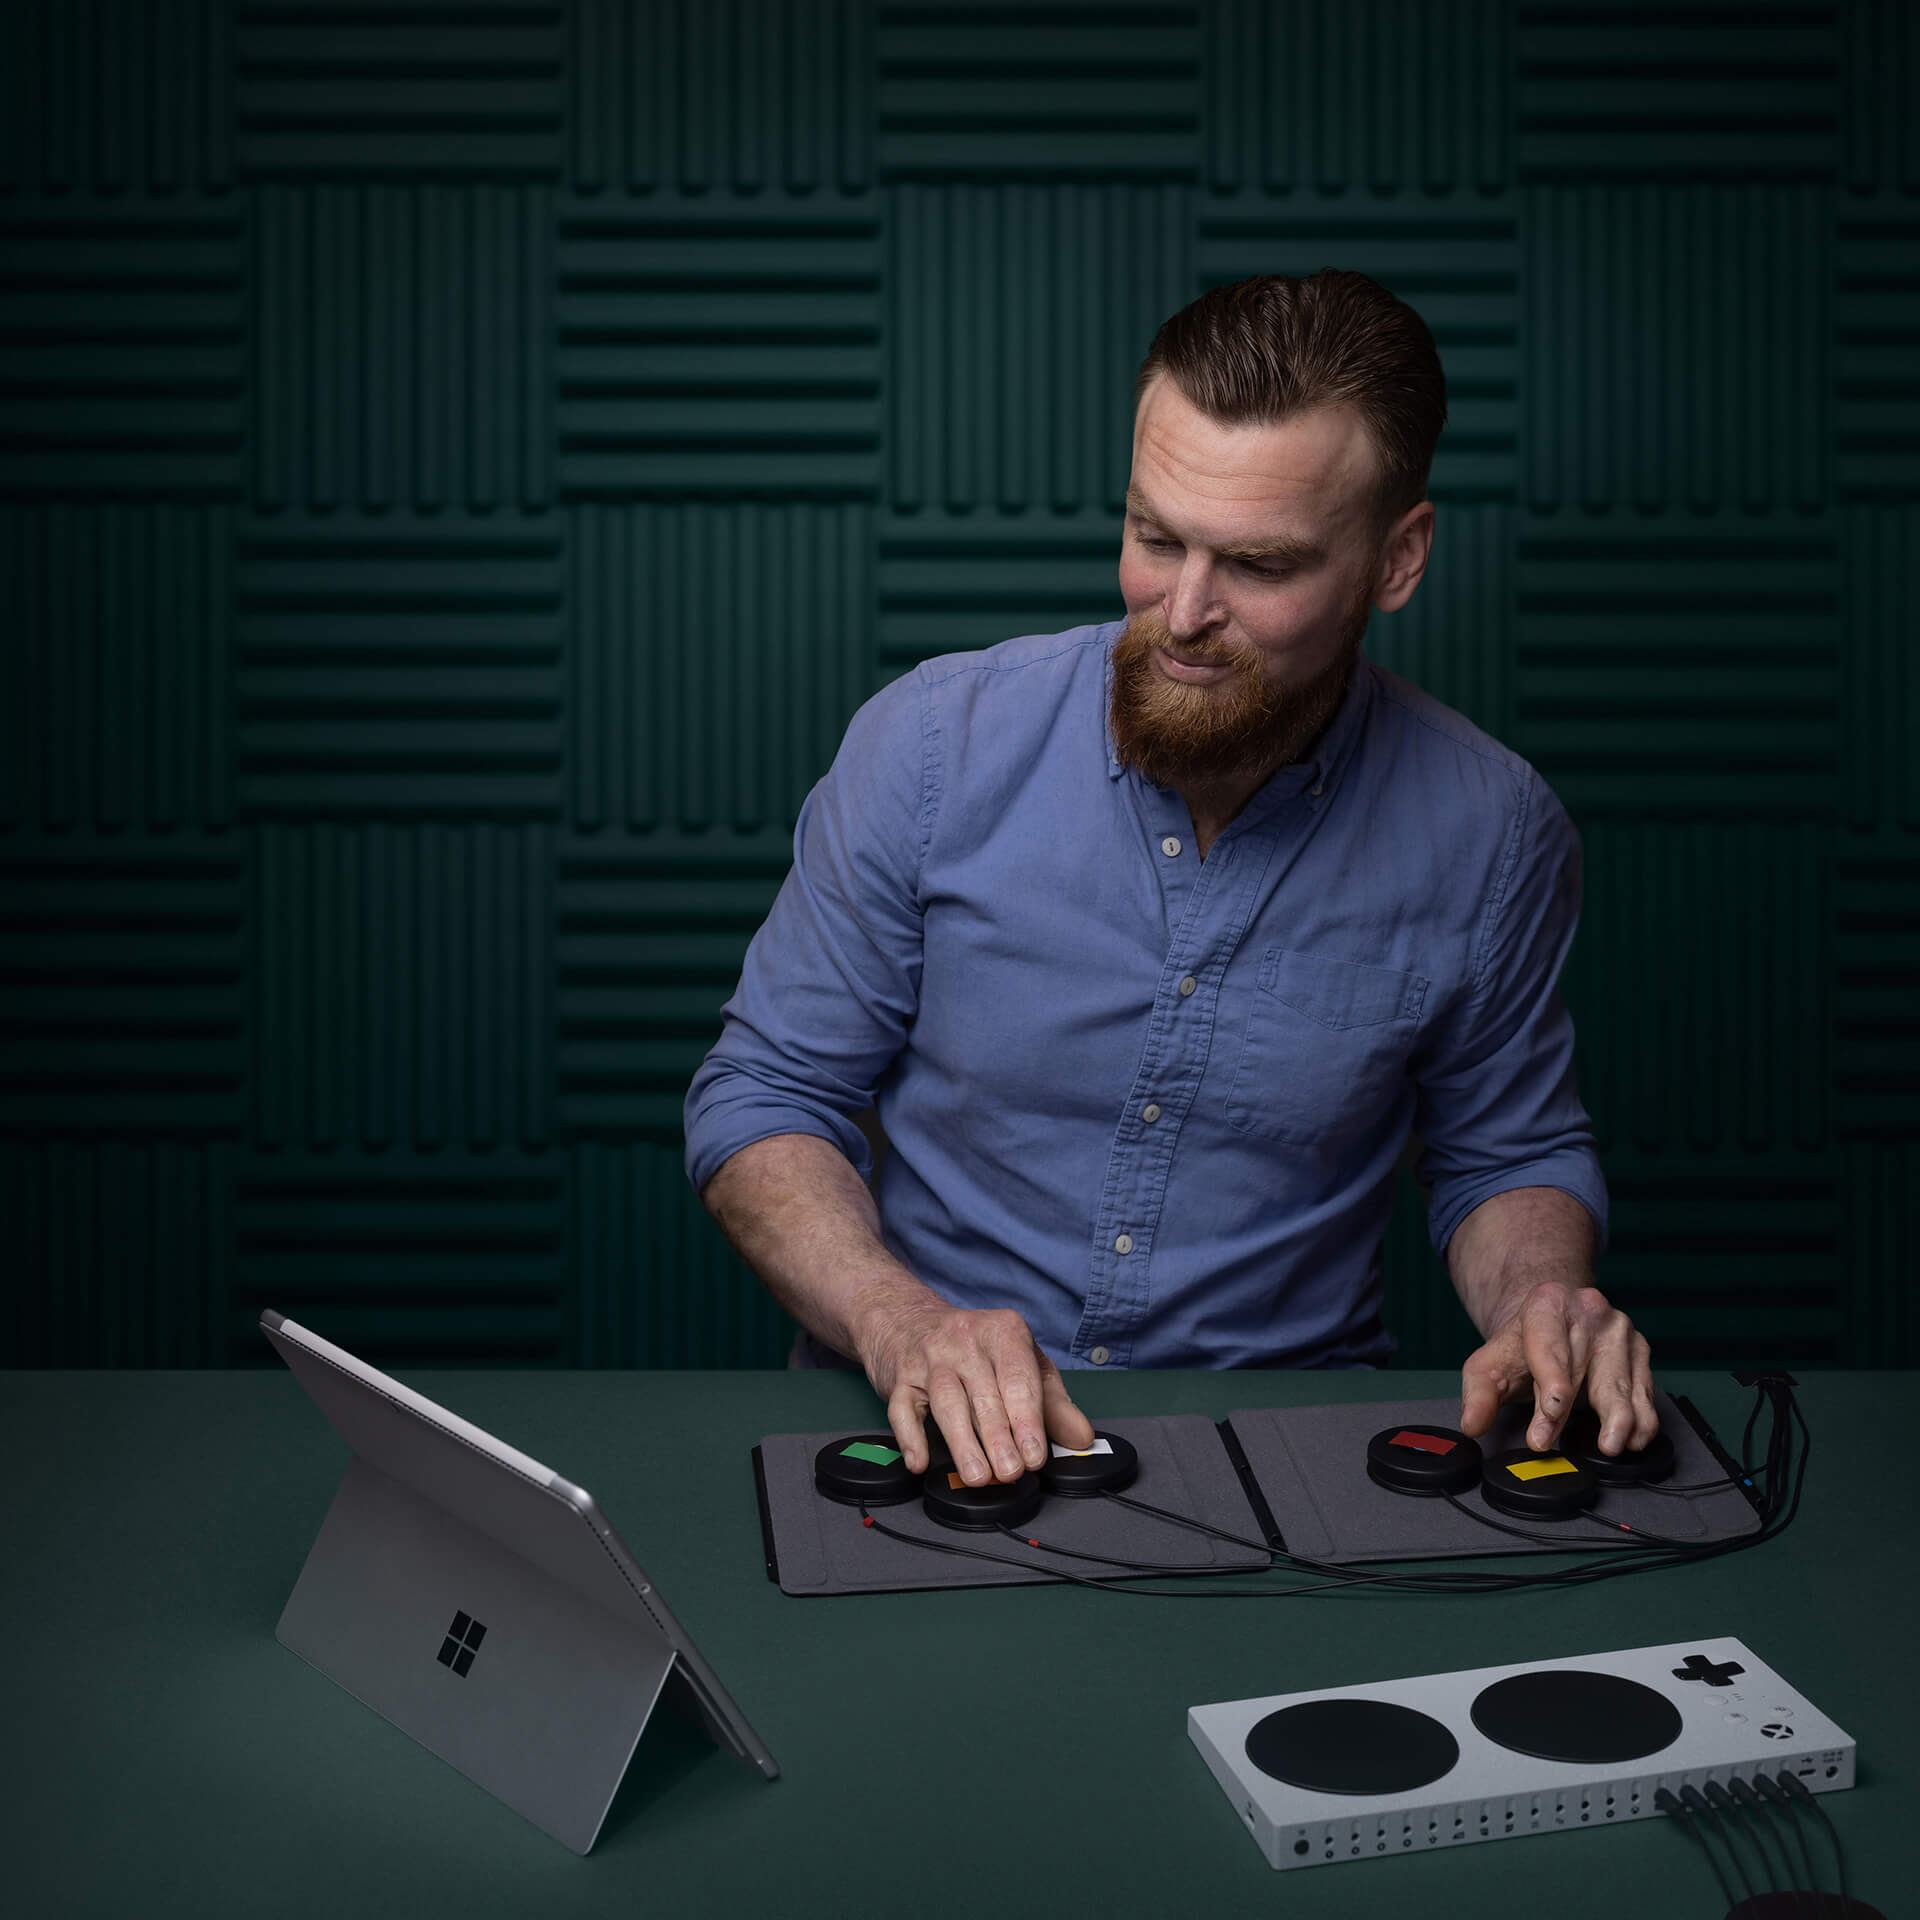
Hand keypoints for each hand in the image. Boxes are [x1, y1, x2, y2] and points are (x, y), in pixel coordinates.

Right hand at [862, 1301, 1094, 1483]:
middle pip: (984, 1394)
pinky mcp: (901, 1377)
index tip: (1035, 1455)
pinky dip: (910, 1437)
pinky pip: (903, 1408)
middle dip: (999, 1438)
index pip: (1019, 1379)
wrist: (911, 1320)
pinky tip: (920, 1461)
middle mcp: (965, 1340)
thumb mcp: (1022, 1362)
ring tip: (978, 1476)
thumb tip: (1080, 1437)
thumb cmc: (977, 1349)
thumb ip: (1052, 1402)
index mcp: (1003, 1331)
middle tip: (1011, 1472)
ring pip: (947, 1402)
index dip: (1028, 1420)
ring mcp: (930, 1357)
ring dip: (963, 1443)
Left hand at [1459, 1278, 1656, 1455]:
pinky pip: (1644, 1390)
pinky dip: (1642, 1418)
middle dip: (1568, 1410)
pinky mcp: (1639, 1352)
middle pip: (1581, 1366)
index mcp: (1547, 1302)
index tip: (1550, 1409)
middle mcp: (1589, 1309)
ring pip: (1620, 1380)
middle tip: (1553, 1441)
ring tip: (1610, 1445)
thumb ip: (1478, 1394)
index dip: (1550, 1377)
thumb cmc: (1521, 1347)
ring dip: (1617, 1417)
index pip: (1548, 1342)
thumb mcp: (1489, 1365)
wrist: (1553, 1324)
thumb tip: (1472, 1424)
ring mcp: (1619, 1330)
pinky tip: (1634, 1439)